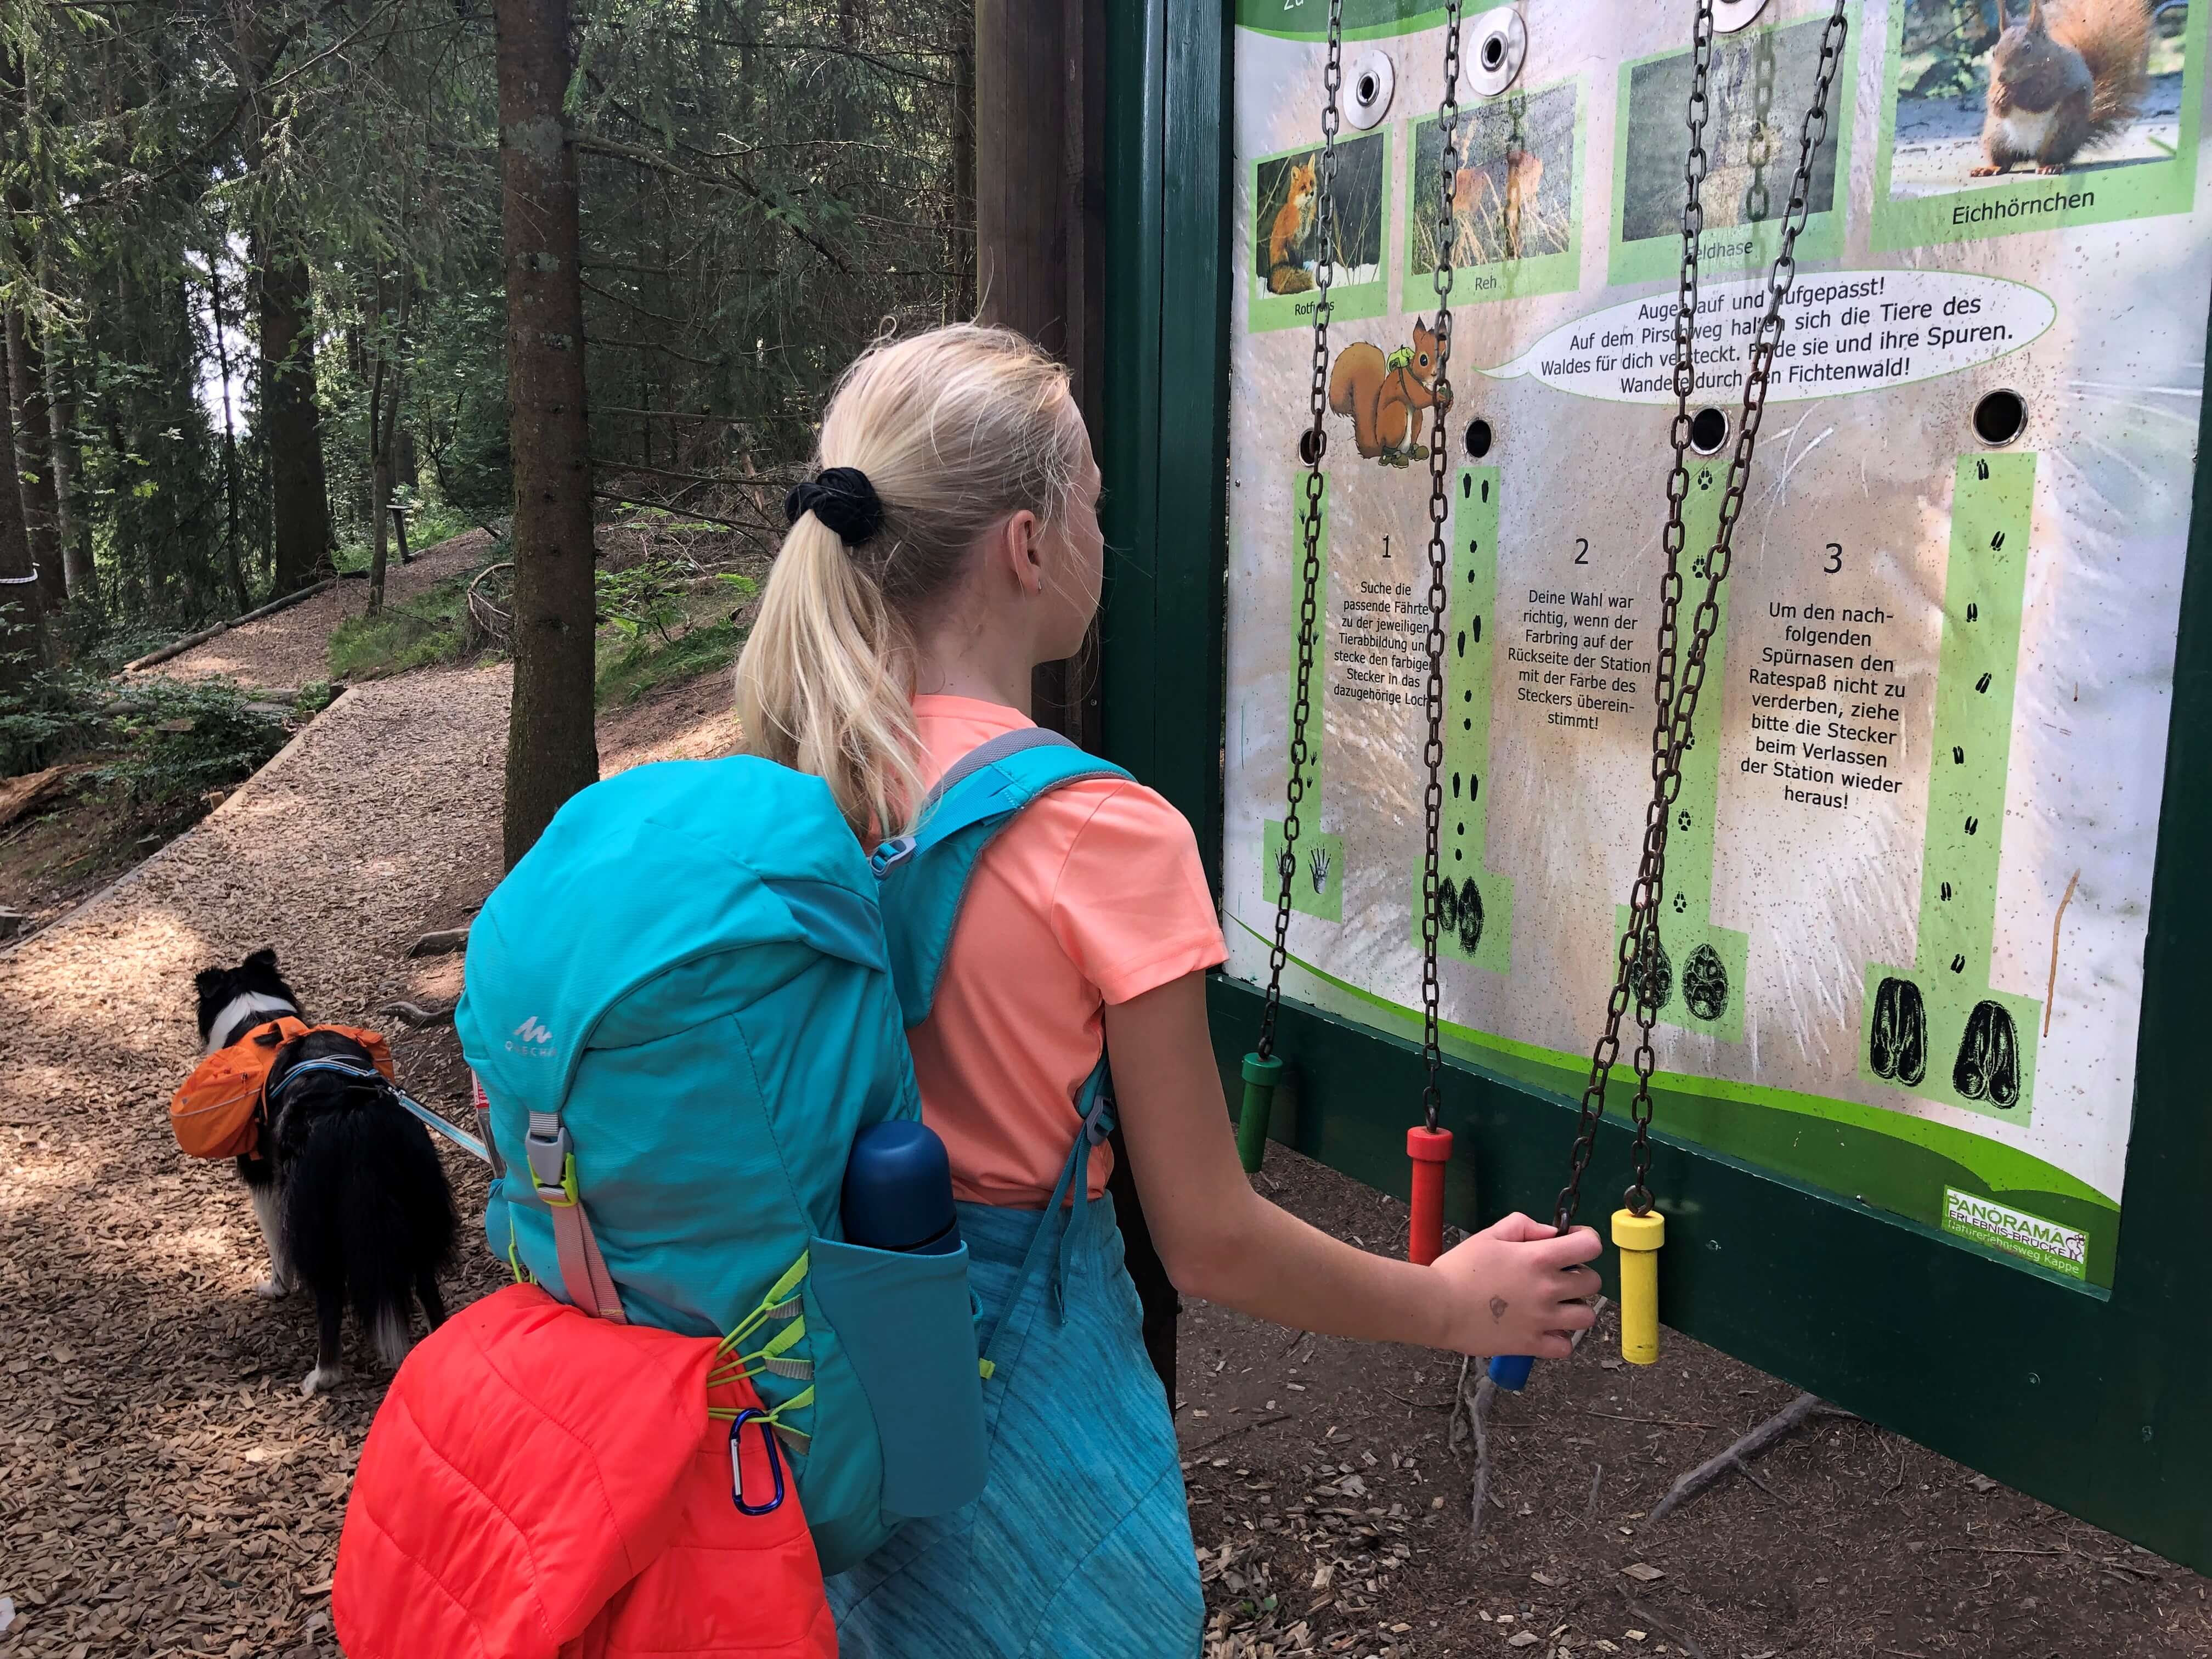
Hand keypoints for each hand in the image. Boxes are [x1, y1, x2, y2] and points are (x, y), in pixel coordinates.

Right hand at [1429, 1212, 1601, 1358]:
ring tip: (1555, 1307)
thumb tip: (1551, 1233)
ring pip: (1586, 1317)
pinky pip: (1565, 1346)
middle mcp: (1548, 1288)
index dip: (1586, 1241)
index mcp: (1539, 1257)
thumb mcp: (1489, 1235)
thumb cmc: (1459, 1268)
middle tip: (1560, 1277)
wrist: (1438, 1306)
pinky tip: (1544, 1330)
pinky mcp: (1532, 1344)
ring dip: (1575, 1309)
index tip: (1572, 1245)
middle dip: (1581, 1276)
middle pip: (1593, 1282)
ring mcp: (1543, 1319)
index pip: (1590, 1245)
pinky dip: (1559, 1339)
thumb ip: (1523, 1226)